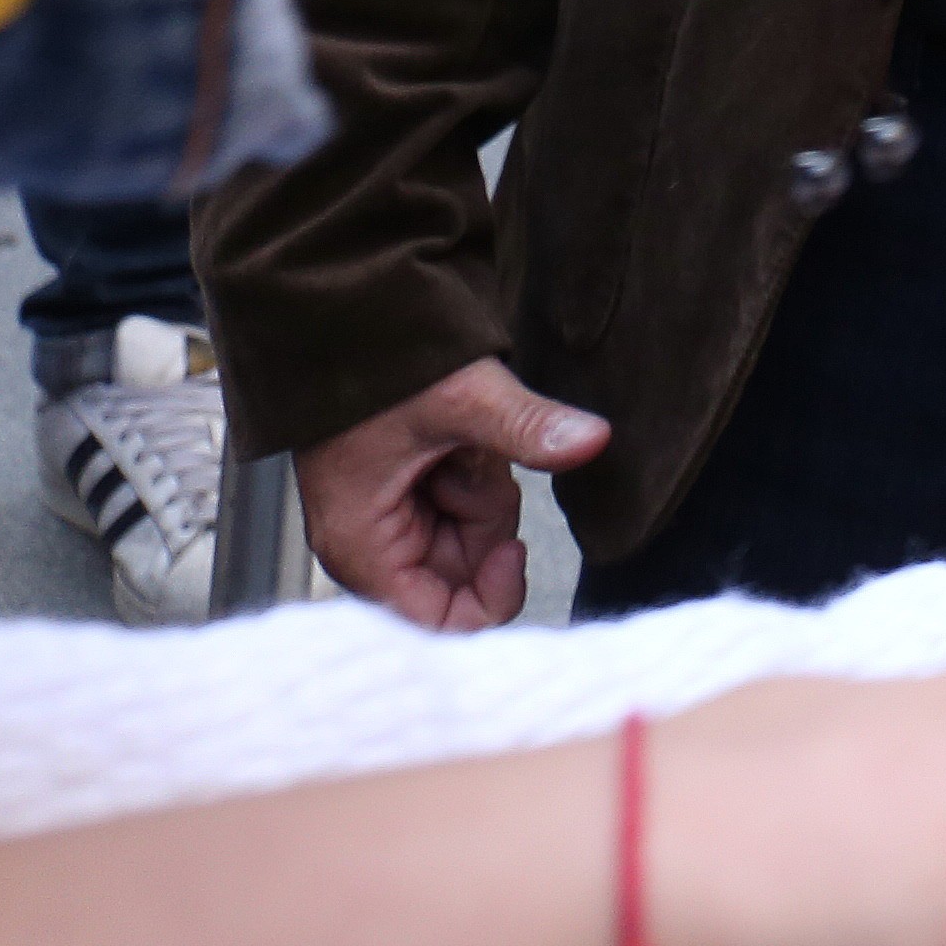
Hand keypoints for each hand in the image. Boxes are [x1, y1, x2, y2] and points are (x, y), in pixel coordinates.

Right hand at [295, 356, 606, 632]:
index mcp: (362, 546)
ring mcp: (388, 524)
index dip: (487, 598)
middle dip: (487, 524)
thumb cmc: (379, 364)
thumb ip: (527, 427)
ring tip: (463, 443)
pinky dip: (478, 479)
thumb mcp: (462, 397)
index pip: (434, 624)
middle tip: (474, 463)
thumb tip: (593, 440)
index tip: (512, 546)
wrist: (352, 321)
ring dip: (484, 494)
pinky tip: (461, 443)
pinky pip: (464, 512)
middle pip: (460, 582)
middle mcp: (369, 547)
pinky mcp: (407, 501)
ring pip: (470, 544)